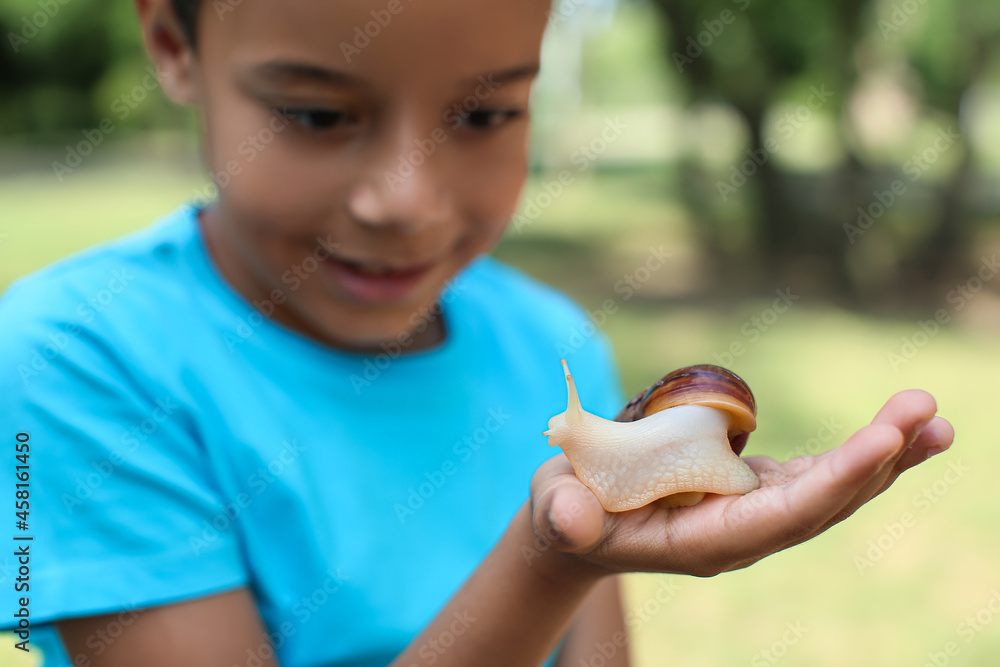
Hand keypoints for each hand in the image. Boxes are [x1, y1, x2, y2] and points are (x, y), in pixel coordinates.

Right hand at [529, 389, 953, 577]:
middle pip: (823, 505)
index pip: (781, 518)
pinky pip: (818, 475)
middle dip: (876, 462)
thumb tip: (571, 516)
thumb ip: (563, 514)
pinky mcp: (754, 491)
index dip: (834, 482)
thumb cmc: (566, 513)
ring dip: (885, 458)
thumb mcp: (557, 510)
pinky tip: (900, 432)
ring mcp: (753, 514)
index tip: (883, 442)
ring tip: (935, 421)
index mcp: (703, 543)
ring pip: (832, 492)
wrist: (578, 523)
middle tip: (925, 414)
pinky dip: (863, 454)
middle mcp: (741, 535)